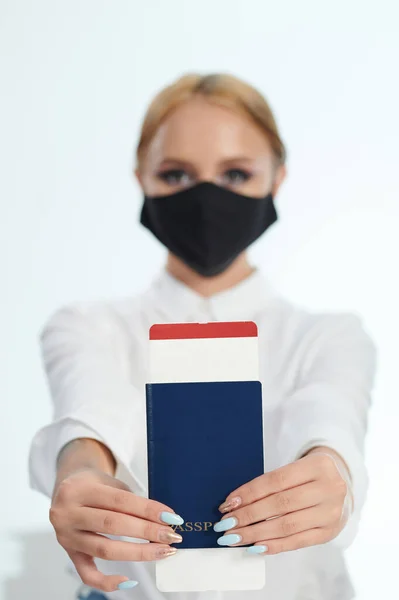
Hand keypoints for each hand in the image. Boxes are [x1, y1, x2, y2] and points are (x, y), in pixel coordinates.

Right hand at [50, 468, 182, 591]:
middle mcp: (68, 513)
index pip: (120, 500)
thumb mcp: (107, 481)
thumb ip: (128, 499)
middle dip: (146, 531)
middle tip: (171, 536)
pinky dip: (107, 582)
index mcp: (78, 489)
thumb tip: (160, 519)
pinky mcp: (68, 553)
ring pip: (104, 550)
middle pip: (113, 524)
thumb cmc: (91, 483)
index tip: (170, 517)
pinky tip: (129, 581)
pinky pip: (87, 574)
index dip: (147, 509)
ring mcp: (66, 536)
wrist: (64, 488)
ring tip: (161, 551)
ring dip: (137, 553)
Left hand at [214, 449, 350, 554]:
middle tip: (225, 525)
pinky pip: (297, 542)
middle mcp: (329, 489)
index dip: (250, 493)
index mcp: (318, 466)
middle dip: (248, 516)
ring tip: (234, 537)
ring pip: (287, 526)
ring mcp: (331, 513)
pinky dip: (274, 545)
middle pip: (280, 504)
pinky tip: (256, 547)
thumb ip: (271, 483)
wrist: (341, 486)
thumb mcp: (296, 469)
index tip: (228, 503)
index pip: (276, 481)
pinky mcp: (329, 532)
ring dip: (256, 533)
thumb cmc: (309, 476)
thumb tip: (235, 503)